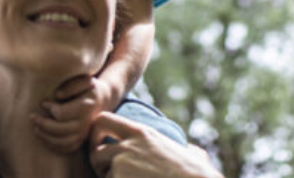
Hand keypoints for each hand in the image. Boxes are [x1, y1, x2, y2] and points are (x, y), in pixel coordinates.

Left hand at [32, 75, 116, 152]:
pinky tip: (44, 138)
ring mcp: (85, 133)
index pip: (62, 114)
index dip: (49, 109)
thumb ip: (71, 86)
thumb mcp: (83, 80)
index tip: (43, 103)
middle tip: (32, 117)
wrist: (103, 98)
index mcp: (86, 106)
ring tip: (35, 129)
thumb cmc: (89, 87)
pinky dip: (54, 146)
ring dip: (46, 138)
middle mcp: (87, 122)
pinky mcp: (82, 139)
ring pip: (63, 142)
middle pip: (61, 130)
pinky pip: (67, 148)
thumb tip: (57, 95)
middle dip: (43, 125)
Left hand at [90, 112, 222, 177]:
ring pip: (103, 173)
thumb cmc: (198, 175)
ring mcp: (122, 165)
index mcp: (143, 133)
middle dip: (100, 165)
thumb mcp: (191, 153)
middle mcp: (129, 146)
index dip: (96, 133)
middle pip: (95, 151)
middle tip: (113, 174)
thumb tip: (194, 152)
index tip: (102, 145)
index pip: (102, 120)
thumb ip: (185, 149)